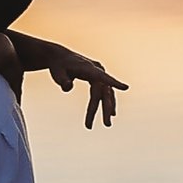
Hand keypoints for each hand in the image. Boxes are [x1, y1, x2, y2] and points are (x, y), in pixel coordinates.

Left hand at [10, 34, 127, 128]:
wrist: (59, 57)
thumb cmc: (58, 66)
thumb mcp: (57, 73)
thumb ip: (62, 80)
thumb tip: (68, 88)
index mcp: (88, 68)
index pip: (102, 77)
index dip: (114, 82)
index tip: (125, 87)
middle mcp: (96, 70)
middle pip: (103, 91)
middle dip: (105, 108)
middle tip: (107, 125)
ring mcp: (98, 74)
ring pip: (105, 93)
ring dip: (107, 108)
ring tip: (107, 124)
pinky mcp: (97, 78)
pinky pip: (104, 92)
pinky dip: (106, 102)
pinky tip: (111, 114)